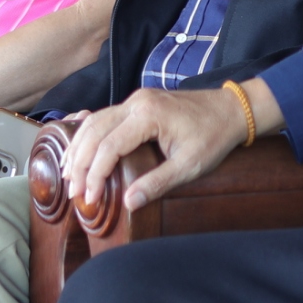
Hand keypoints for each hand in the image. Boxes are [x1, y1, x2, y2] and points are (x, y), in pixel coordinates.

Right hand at [67, 85, 257, 212]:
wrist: (232, 109)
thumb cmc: (214, 136)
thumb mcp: (190, 165)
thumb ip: (158, 183)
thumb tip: (128, 203)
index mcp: (148, 115)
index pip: (108, 147)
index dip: (94, 175)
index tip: (90, 199)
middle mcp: (137, 102)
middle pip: (94, 132)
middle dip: (80, 163)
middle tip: (73, 191)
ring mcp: (137, 99)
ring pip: (95, 121)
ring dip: (79, 147)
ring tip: (69, 174)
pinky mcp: (139, 102)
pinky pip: (105, 117)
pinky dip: (89, 136)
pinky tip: (81, 151)